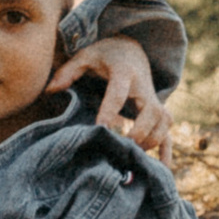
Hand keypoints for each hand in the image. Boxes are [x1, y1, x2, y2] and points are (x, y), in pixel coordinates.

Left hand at [53, 34, 171, 155]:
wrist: (131, 50)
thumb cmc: (104, 55)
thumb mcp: (85, 56)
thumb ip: (68, 72)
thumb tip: (50, 91)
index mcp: (124, 72)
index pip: (118, 93)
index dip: (109, 111)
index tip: (100, 129)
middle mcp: (144, 87)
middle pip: (151, 111)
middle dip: (140, 131)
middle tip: (124, 145)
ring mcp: (154, 99)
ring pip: (163, 121)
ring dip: (152, 140)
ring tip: (133, 154)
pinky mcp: (159, 110)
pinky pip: (168, 130)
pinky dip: (166, 149)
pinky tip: (162, 168)